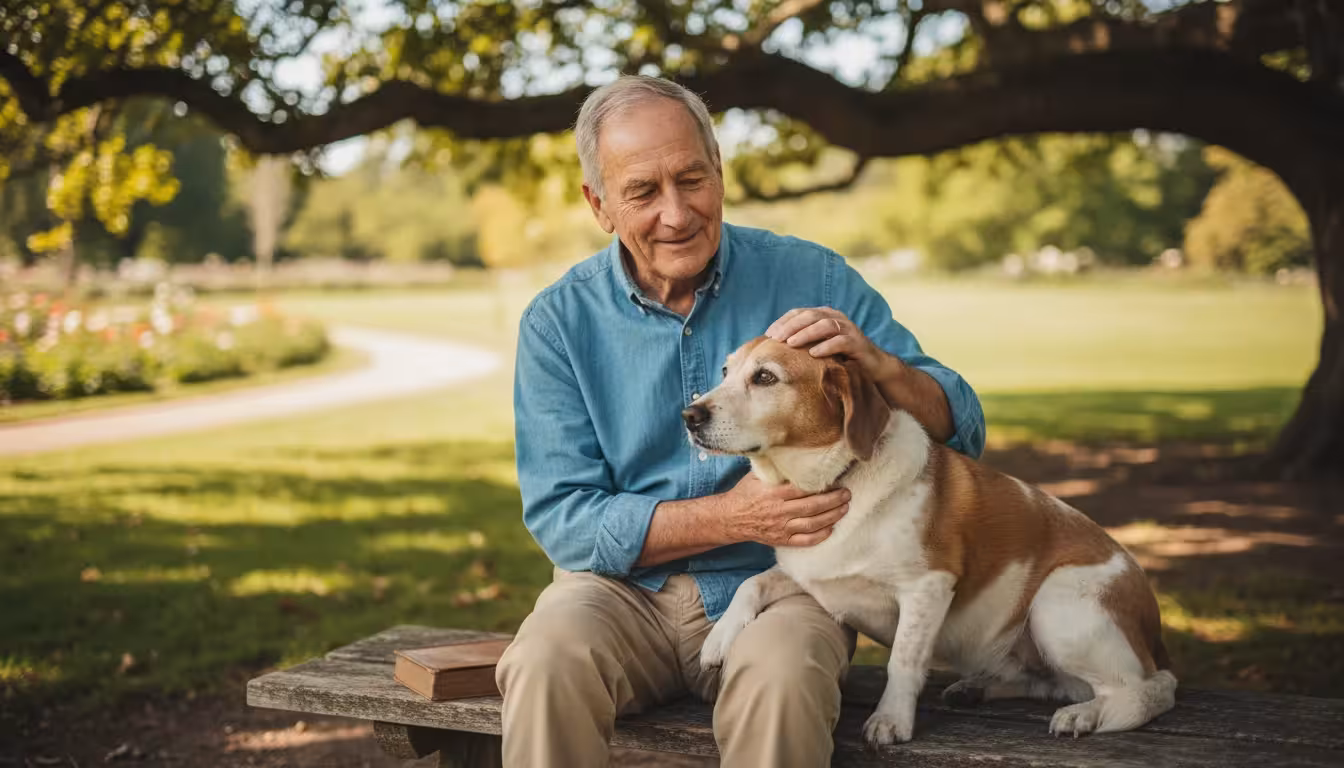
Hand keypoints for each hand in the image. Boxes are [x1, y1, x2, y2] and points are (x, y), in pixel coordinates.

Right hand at [720, 473, 849, 546]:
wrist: (730, 518)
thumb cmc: (745, 493)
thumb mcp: (756, 475)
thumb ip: (775, 467)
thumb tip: (792, 450)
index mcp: (773, 493)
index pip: (803, 489)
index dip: (823, 486)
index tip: (837, 480)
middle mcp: (778, 511)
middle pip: (812, 506)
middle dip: (834, 500)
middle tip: (847, 494)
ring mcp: (781, 528)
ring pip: (812, 524)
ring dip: (832, 517)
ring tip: (844, 508)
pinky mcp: (782, 540)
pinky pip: (805, 541)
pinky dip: (820, 536)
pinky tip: (831, 528)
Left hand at [766, 307, 890, 381]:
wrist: (871, 366)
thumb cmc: (839, 357)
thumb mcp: (818, 346)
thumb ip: (802, 342)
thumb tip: (773, 346)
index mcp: (824, 315)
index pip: (799, 313)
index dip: (783, 321)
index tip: (768, 334)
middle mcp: (836, 318)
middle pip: (810, 316)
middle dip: (791, 326)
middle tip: (776, 338)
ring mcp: (848, 329)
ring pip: (825, 325)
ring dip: (806, 334)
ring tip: (791, 344)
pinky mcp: (858, 342)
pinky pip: (841, 341)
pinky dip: (826, 346)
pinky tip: (814, 354)